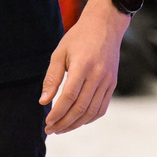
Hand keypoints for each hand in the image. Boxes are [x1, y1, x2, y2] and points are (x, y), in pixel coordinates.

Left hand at [40, 0, 128, 134]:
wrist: (105, 26)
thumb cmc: (78, 38)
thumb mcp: (60, 52)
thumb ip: (52, 78)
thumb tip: (43, 101)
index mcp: (83, 66)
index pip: (70, 97)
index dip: (58, 112)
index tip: (47, 122)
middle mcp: (98, 76)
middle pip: (81, 108)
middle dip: (64, 122)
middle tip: (51, 130)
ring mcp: (108, 81)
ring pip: (92, 111)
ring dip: (76, 124)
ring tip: (62, 128)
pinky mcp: (112, 84)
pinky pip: (102, 108)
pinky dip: (89, 118)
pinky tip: (77, 121)